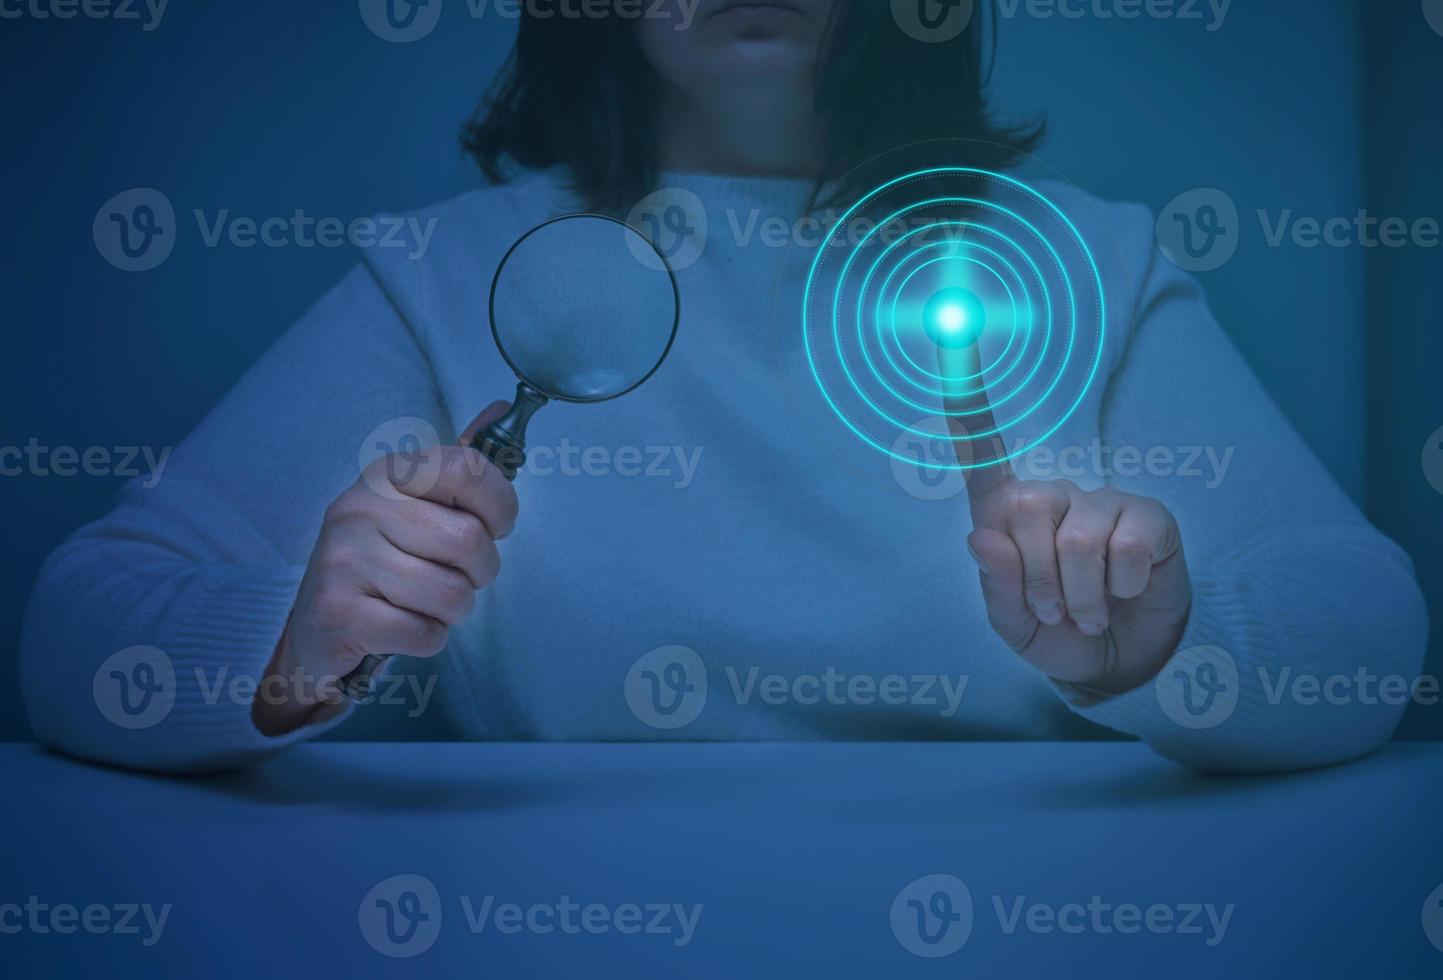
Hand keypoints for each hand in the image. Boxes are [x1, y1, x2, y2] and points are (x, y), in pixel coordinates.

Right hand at [253, 402, 517, 734]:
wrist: (317, 628)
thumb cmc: (384, 562)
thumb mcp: (418, 506)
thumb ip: (462, 465)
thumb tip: (500, 407)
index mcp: (386, 475)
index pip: (468, 469)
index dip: (500, 505)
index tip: (496, 527)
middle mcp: (359, 508)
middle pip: (469, 541)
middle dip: (480, 572)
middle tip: (457, 576)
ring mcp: (342, 560)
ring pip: (451, 594)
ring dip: (454, 610)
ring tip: (426, 603)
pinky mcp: (336, 613)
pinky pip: (425, 633)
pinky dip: (428, 638)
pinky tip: (402, 627)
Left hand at [942, 349, 1191, 695]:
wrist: (1122, 662)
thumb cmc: (1058, 633)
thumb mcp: (1014, 625)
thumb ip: (995, 587)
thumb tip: (979, 536)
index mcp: (1007, 518)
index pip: (982, 460)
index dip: (968, 407)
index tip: (957, 340)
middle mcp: (1053, 497)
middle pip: (1027, 510)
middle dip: (1037, 579)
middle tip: (1054, 612)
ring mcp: (1103, 500)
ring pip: (1078, 537)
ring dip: (1079, 595)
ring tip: (1086, 613)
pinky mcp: (1149, 516)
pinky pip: (1127, 544)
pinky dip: (1121, 585)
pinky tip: (1125, 591)